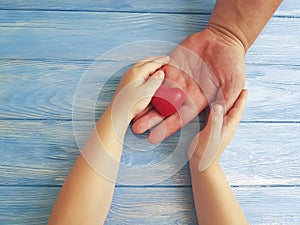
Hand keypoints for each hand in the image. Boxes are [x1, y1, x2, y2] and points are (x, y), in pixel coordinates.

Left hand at [110, 55, 168, 121]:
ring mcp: (127, 76)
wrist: (118, 112)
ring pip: (140, 65)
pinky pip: (137, 69)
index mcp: (137, 73)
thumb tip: (160, 73)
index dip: (161, 61)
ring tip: (156, 62)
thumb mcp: (147, 92)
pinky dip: (144, 67)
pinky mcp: (125, 82)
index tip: (168, 59)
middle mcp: (131, 72)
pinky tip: (146, 71)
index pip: (151, 63)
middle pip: (145, 61)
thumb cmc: (132, 104)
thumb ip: (155, 81)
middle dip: (155, 59)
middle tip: (164, 58)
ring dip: (149, 62)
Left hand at [132, 28, 245, 142]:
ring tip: (130, 112)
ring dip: (144, 103)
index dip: (166, 128)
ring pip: (156, 94)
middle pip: (164, 109)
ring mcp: (176, 79)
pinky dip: (145, 82)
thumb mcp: (232, 85)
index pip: (179, 118)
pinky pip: (156, 75)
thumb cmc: (232, 63)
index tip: (154, 137)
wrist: (224, 40)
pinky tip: (134, 90)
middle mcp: (184, 93)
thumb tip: (217, 117)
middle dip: (150, 119)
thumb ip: (224, 101)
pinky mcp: (171, 66)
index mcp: (198, 100)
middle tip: (136, 128)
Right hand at [188, 90, 247, 171]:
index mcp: (229, 125)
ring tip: (222, 90)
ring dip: (224, 101)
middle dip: (234, 96)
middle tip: (234, 85)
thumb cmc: (207, 150)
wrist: (202, 162)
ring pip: (223, 110)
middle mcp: (225, 124)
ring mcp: (218, 126)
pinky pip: (213, 114)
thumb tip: (219, 105)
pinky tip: (209, 102)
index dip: (241, 98)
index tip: (244, 88)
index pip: (237, 109)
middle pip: (232, 108)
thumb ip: (216, 120)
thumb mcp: (212, 134)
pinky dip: (213, 107)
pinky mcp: (210, 128)